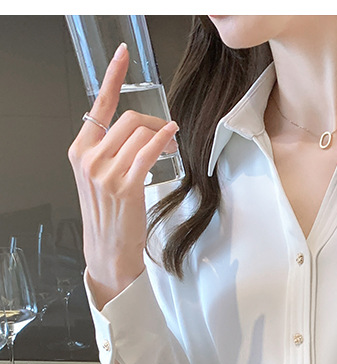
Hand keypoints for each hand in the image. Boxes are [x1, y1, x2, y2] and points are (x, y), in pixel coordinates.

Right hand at [67, 43, 178, 308]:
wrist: (108, 251)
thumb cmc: (110, 216)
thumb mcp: (99, 178)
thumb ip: (110, 150)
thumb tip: (138, 129)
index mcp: (80, 150)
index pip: (97, 105)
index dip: (113, 77)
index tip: (123, 55)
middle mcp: (89, 158)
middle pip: (128, 118)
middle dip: (154, 122)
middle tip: (168, 133)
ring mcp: (105, 172)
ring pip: (140, 134)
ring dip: (163, 135)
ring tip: (172, 147)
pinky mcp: (125, 186)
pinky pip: (147, 152)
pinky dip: (163, 142)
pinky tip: (171, 141)